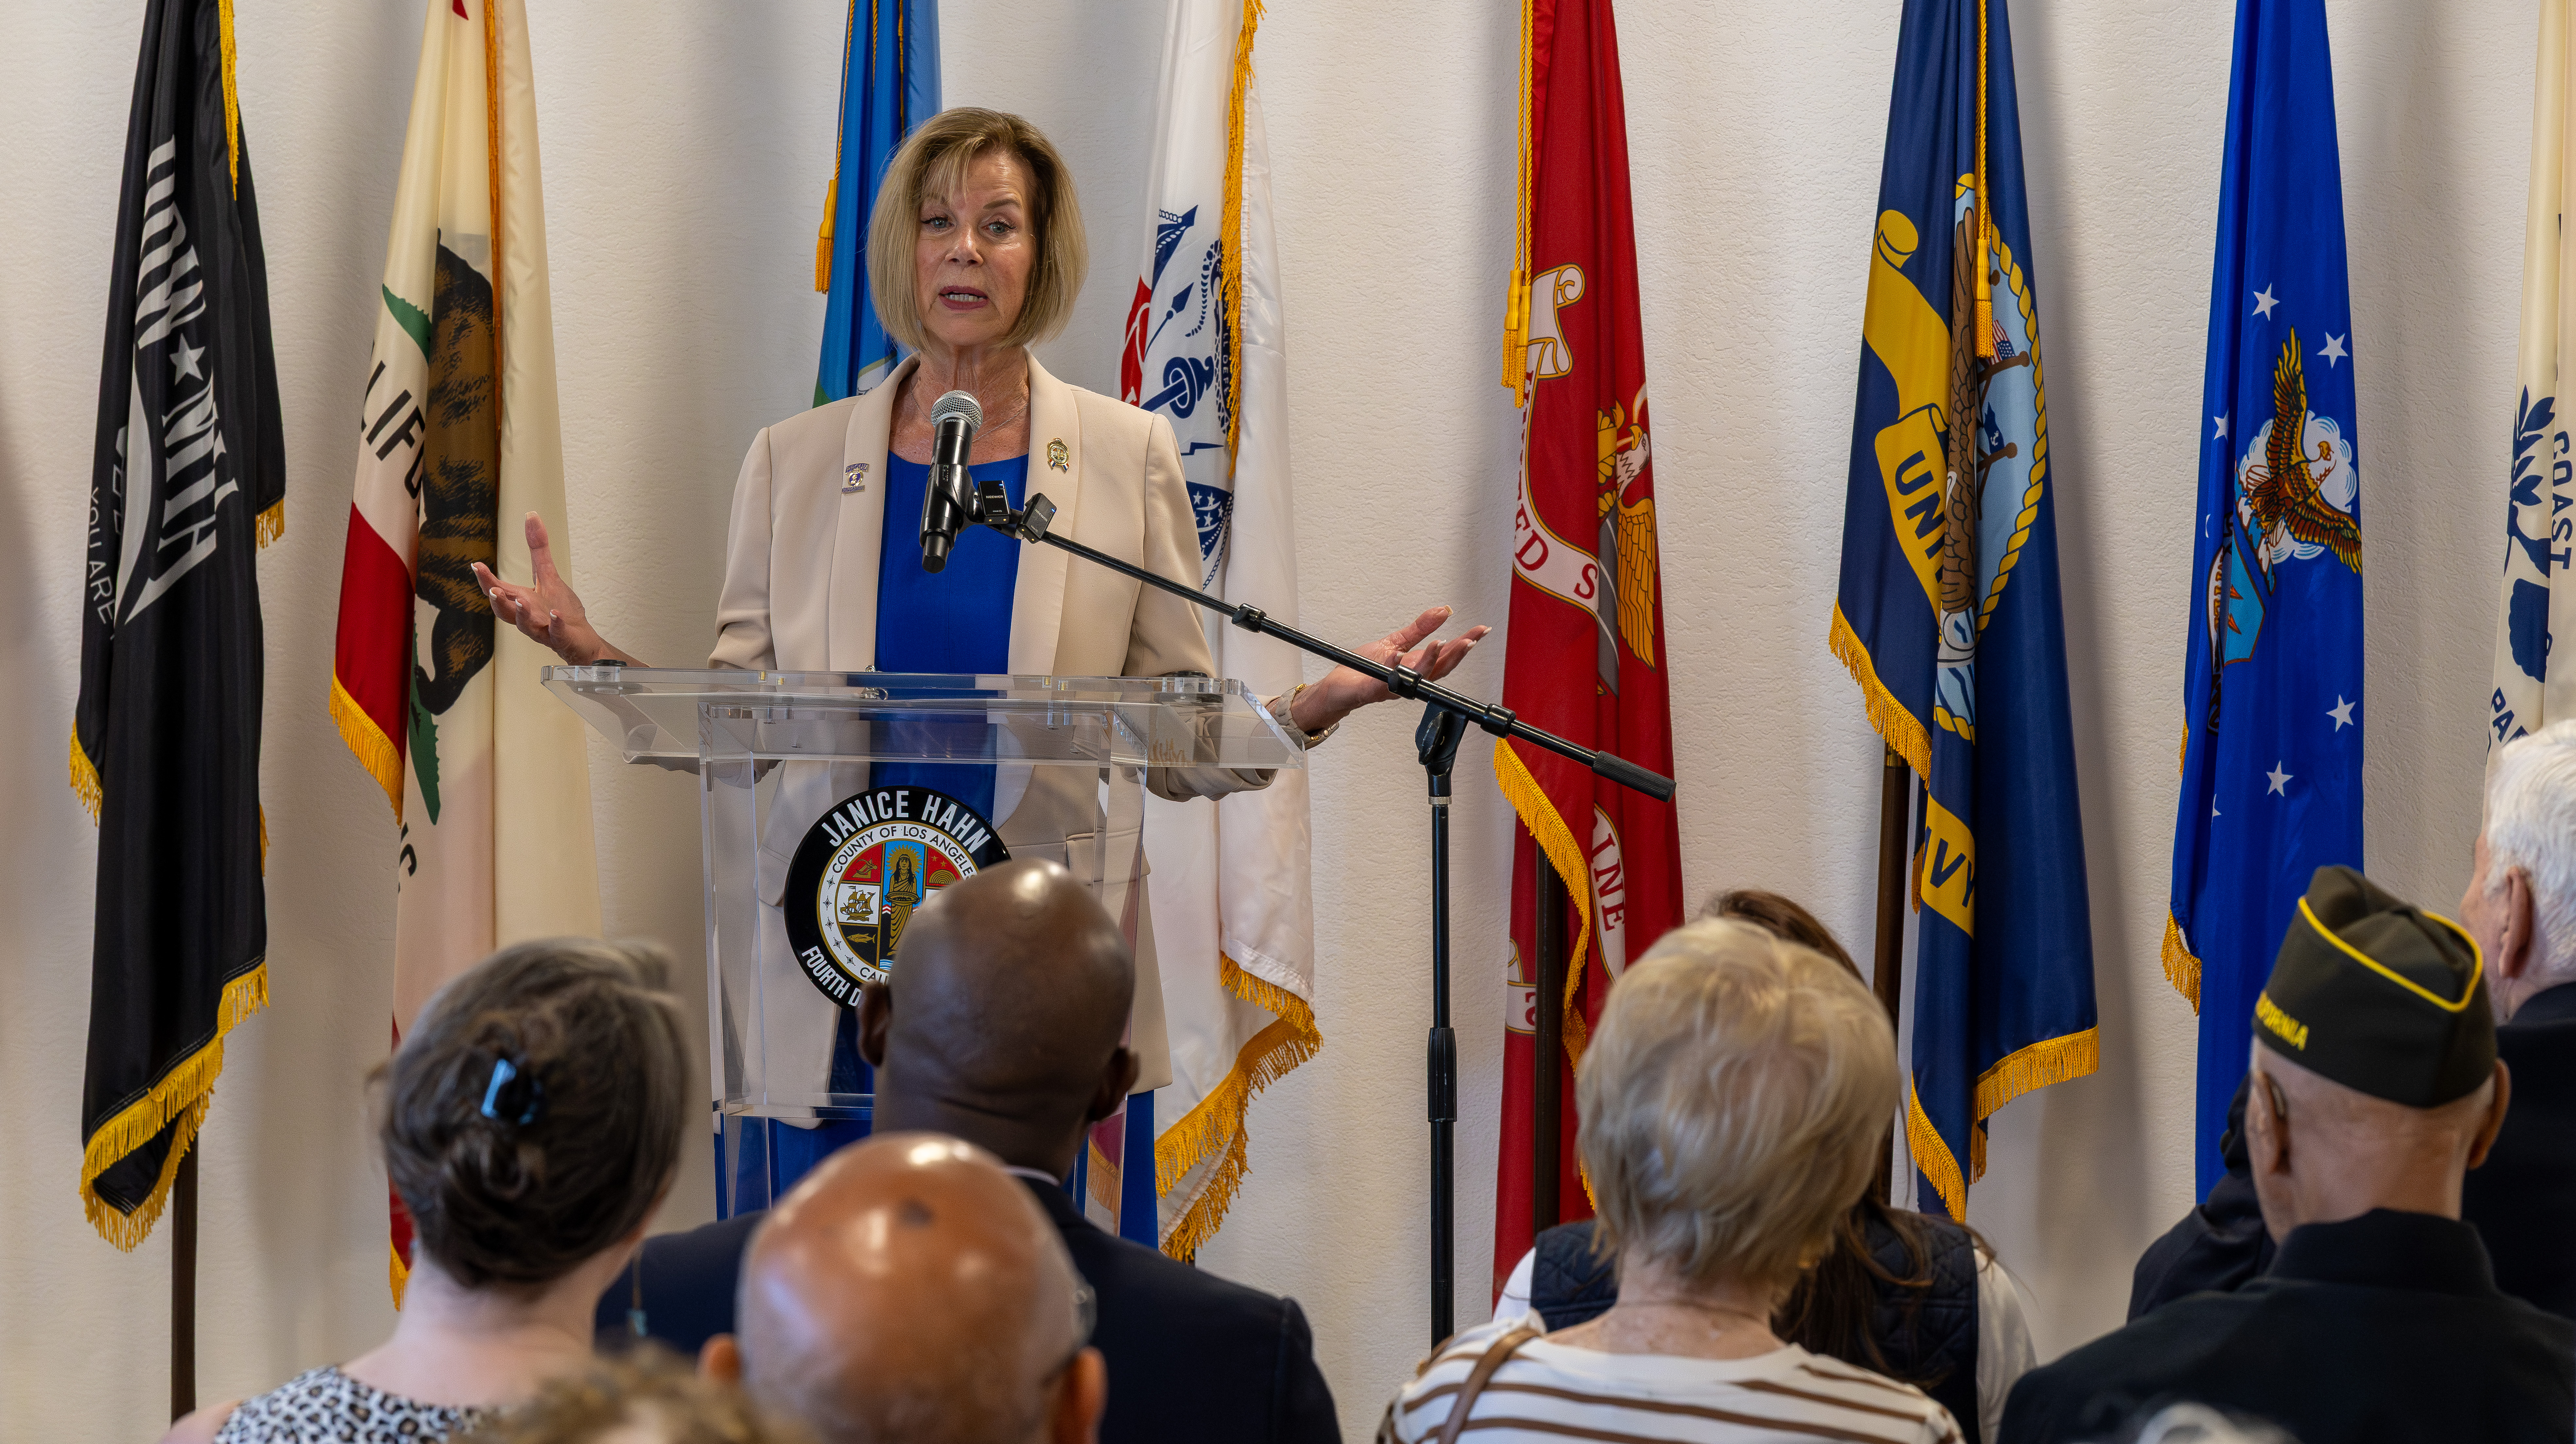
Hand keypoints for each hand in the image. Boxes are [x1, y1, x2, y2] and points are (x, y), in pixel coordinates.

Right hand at [469, 512, 636, 665]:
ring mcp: (543, 628)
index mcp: (521, 600)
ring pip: (526, 625)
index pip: (499, 590)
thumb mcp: (547, 574)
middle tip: (492, 589)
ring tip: (522, 602)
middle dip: (498, 601)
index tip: (475, 565)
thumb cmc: (559, 608)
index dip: (486, 580)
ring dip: (522, 614)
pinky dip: (556, 625)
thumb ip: (537, 548)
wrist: (579, 638)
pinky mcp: (561, 637)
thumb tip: (530, 515)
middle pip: (505, 612)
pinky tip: (556, 616)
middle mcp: (527, 616)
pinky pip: (557, 633)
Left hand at [1289, 606, 1490, 733]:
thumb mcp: (1395, 641)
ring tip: (1440, 643)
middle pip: (1439, 668)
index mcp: (1416, 666)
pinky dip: (1395, 668)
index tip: (1480, 631)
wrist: (1337, 689)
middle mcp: (1409, 679)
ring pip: (1418, 676)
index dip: (1465, 643)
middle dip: (1456, 654)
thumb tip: (1442, 611)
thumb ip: (1419, 628)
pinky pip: (1386, 681)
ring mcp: (1393, 686)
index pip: (1446, 655)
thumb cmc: (1363, 670)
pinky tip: (1399, 656)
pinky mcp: (1373, 689)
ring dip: (1430, 660)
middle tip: (1469, 640)